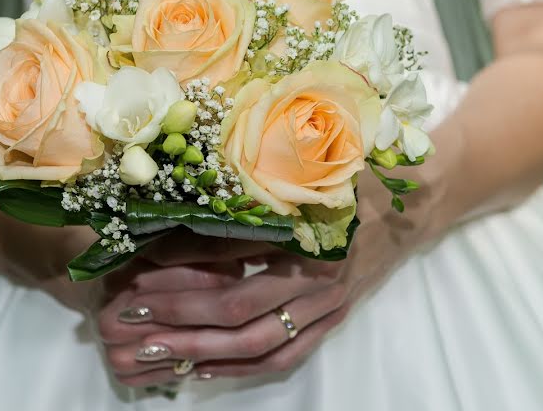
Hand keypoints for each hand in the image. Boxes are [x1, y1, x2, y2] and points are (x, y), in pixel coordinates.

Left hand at [97, 168, 436, 385]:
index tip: (133, 277)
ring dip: (202, 351)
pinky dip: (242, 367)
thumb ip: (246, 199)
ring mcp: (328, 307)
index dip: (178, 278)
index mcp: (307, 239)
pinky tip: (204, 368)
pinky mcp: (332, 321)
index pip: (230, 269)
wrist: (415, 199)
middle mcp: (318, 281)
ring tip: (153, 350)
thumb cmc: (352, 175)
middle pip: (237, 314)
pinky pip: (285, 356)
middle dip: (177, 319)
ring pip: (258, 344)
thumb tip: (178, 212)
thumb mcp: (301, 176)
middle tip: (128, 319)